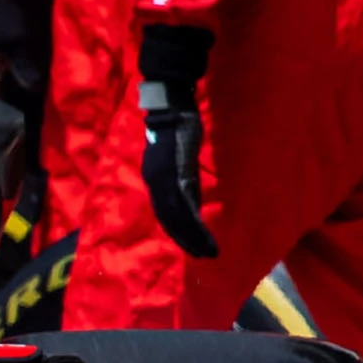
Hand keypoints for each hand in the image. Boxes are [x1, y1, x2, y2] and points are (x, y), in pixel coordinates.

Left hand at [138, 79, 216, 257]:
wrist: (171, 106)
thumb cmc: (176, 127)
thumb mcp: (177, 158)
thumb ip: (182, 179)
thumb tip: (192, 202)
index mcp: (154, 179)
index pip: (164, 213)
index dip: (177, 231)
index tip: (191, 246)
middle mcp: (155, 182)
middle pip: (169, 219)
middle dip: (186, 240)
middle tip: (203, 255)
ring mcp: (163, 179)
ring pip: (177, 216)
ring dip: (192, 236)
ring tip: (207, 250)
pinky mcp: (176, 174)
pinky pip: (184, 204)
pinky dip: (194, 222)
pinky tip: (204, 233)